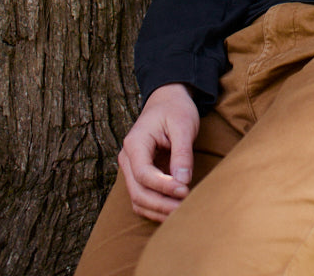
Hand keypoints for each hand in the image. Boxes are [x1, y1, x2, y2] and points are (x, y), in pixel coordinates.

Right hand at [118, 83, 199, 221]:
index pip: (144, 174)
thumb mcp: (183, 125)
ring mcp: (131, 169)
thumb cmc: (176, 110)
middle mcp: (127, 158)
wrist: (168, 101)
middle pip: (138, 192)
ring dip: (159, 210)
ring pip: (138, 200)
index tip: (185, 190)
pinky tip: (174, 209)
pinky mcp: (139, 176)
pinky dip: (156, 208)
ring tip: (183, 212)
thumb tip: (182, 182)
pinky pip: (143, 199)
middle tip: (186, 206)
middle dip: (162, 204)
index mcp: (135, 143)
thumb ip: (182, 153)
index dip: (163, 186)